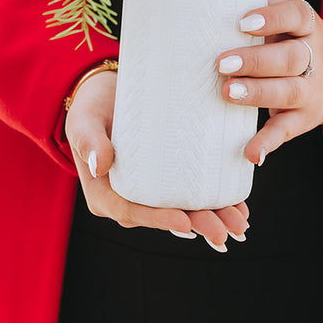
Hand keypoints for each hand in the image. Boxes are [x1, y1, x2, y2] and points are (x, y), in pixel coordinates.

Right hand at [64, 68, 249, 250]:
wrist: (108, 90)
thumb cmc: (92, 105)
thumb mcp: (83, 119)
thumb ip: (88, 139)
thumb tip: (101, 164)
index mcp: (105, 193)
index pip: (132, 212)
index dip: (159, 220)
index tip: (185, 222)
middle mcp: (129, 198)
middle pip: (164, 216)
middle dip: (196, 225)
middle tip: (223, 232)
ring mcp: (151, 190)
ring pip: (183, 209)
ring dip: (212, 218)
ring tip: (239, 224)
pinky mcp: (169, 176)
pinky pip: (191, 193)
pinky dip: (215, 201)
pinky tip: (238, 207)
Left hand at [216, 0, 322, 164]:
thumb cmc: (293, 38)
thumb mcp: (286, 17)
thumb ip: (258, 7)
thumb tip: (211, 4)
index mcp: (307, 26)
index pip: (296, 16)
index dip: (273, 18)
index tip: (243, 22)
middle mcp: (313, 58)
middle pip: (290, 58)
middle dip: (256, 61)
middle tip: (222, 63)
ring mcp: (310, 91)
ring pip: (287, 92)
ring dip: (257, 94)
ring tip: (227, 92)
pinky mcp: (302, 119)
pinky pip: (285, 131)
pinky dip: (268, 143)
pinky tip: (251, 153)